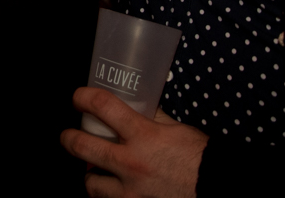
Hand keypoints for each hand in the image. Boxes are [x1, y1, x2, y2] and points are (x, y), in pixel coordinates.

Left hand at [60, 88, 206, 197]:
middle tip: (68, 136)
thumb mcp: (176, 130)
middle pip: (82, 147)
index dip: (84, 97)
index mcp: (144, 136)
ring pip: (91, 183)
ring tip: (95, 170)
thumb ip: (153, 118)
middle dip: (69, 139)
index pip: (103, 107)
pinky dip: (107, 196)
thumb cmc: (201, 160)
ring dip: (90, 175)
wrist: (216, 189)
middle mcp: (132, 164)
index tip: (78, 97)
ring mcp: (131, 192)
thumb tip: (138, 107)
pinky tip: (113, 189)